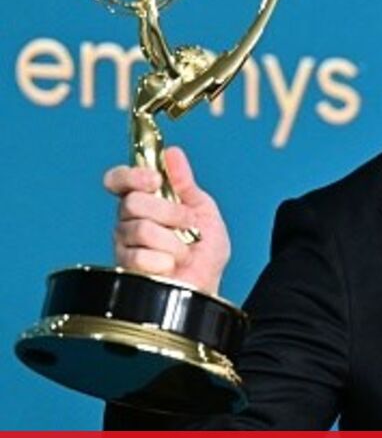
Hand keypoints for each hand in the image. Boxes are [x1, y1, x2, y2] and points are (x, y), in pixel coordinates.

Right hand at [103, 146, 230, 295]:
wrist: (207, 283)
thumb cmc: (204, 251)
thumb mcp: (203, 209)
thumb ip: (184, 182)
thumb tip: (172, 153)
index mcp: (146, 202)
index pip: (118, 180)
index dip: (131, 175)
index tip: (155, 179)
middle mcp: (129, 220)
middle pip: (133, 202)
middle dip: (170, 213)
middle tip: (187, 226)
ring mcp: (124, 245)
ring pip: (141, 229)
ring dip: (174, 241)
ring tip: (183, 251)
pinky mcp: (126, 269)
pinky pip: (141, 256)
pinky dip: (166, 261)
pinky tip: (171, 266)